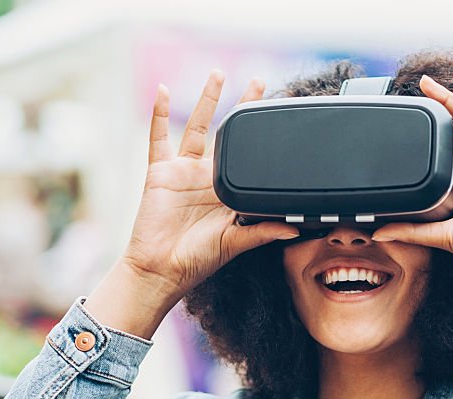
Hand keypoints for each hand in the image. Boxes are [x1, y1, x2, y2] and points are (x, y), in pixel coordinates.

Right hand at [122, 71, 298, 299]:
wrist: (162, 269)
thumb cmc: (197, 261)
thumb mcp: (235, 243)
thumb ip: (262, 232)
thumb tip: (295, 227)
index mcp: (227, 192)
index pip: (249, 155)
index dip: (262, 135)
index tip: (280, 113)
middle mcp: (207, 177)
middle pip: (227, 133)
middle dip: (241, 107)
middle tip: (259, 80)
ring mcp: (183, 171)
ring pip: (196, 126)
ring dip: (206, 99)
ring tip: (218, 73)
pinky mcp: (160, 172)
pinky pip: (158, 138)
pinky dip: (158, 114)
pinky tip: (161, 90)